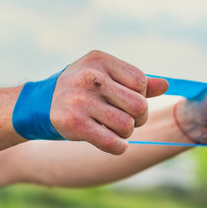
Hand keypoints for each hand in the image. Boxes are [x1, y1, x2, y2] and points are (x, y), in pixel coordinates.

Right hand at [50, 50, 167, 154]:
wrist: (41, 103)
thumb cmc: (81, 88)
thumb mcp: (103, 75)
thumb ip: (134, 81)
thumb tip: (166, 85)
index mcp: (99, 60)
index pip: (140, 82)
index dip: (140, 96)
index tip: (127, 102)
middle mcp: (90, 77)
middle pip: (138, 105)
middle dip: (138, 118)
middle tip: (126, 120)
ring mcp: (80, 100)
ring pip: (127, 126)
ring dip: (126, 133)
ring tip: (114, 130)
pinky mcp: (73, 123)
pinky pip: (112, 142)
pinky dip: (119, 147)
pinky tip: (115, 144)